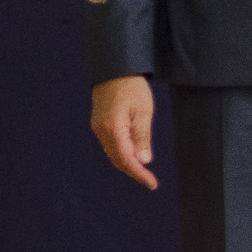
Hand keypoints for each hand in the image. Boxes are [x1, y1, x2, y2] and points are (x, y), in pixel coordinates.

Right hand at [90, 75, 157, 189]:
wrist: (114, 68)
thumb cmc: (131, 86)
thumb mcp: (143, 110)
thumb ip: (142, 136)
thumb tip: (144, 160)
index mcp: (112, 128)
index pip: (126, 159)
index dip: (139, 174)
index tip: (152, 183)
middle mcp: (101, 131)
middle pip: (118, 160)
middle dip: (134, 171)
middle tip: (150, 180)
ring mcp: (98, 127)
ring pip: (113, 153)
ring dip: (128, 163)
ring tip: (144, 171)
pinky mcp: (99, 123)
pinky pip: (110, 145)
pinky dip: (122, 153)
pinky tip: (134, 154)